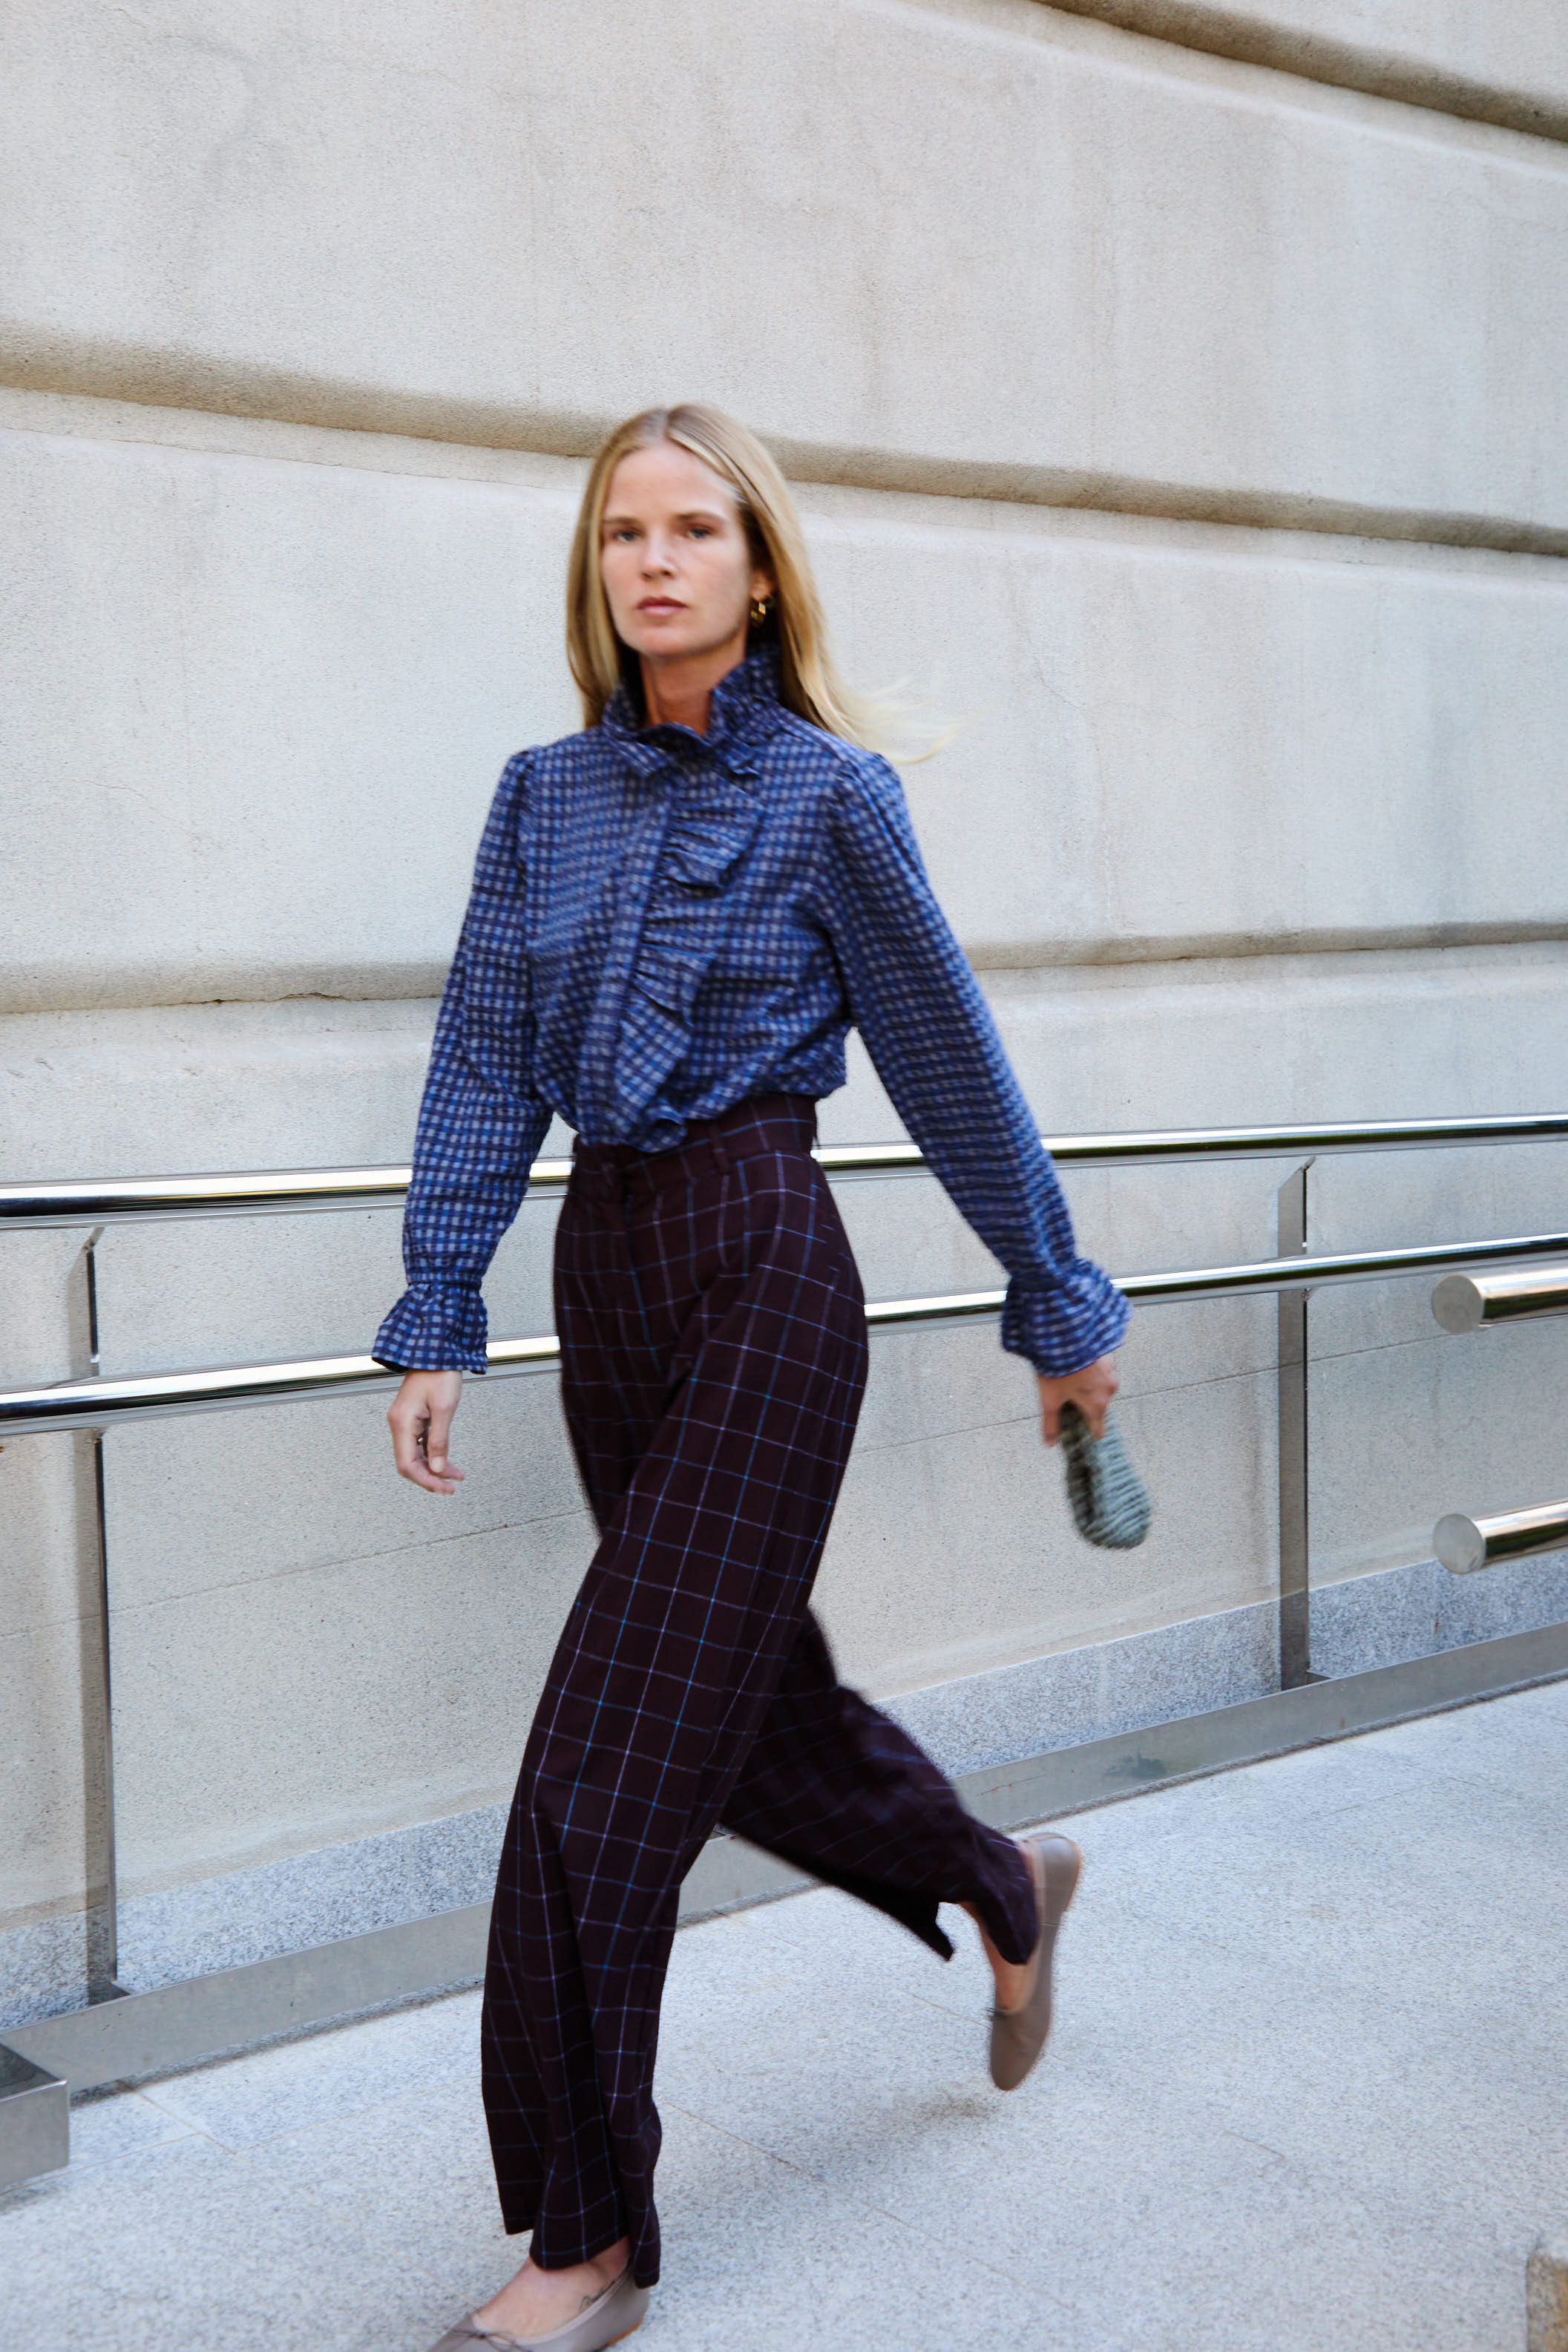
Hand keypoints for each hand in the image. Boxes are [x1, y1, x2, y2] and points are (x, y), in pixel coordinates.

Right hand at [388, 1369, 465, 1492]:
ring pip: (415, 1455)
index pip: (407, 1464)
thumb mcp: (444, 1408)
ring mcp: (405, 1421)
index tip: (444, 1488)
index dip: (425, 1480)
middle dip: (430, 1477)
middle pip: (409, 1463)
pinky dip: (433, 1454)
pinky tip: (447, 1461)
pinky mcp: (413, 1418)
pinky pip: (420, 1443)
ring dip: (434, 1467)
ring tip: (456, 1475)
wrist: (436, 1350)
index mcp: (402, 1423)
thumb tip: (436, 1468)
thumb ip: (439, 1441)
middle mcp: (399, 1424)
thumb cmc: (440, 1373)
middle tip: (451, 1486)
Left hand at [1036, 1355, 1117, 1446]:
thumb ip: (1051, 1423)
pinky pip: (1102, 1369)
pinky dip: (1093, 1370)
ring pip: (1102, 1386)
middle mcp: (1109, 1390)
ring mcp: (1111, 1372)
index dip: (1090, 1432)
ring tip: (1071, 1379)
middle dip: (1086, 1403)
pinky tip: (1078, 1365)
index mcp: (1097, 1404)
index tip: (1086, 1433)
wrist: (1065, 1335)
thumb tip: (1049, 1444)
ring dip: (1090, 1385)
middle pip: (1099, 1406)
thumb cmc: (1057, 1369)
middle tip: (1068, 1397)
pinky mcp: (1108, 1357)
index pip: (1099, 1428)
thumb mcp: (1049, 1399)